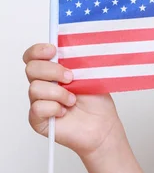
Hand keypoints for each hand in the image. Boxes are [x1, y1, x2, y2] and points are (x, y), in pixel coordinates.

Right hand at [23, 43, 124, 159]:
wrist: (102, 125)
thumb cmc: (97, 102)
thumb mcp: (90, 74)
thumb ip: (76, 61)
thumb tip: (67, 46)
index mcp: (54, 71)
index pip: (33, 56)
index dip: (38, 51)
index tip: (53, 51)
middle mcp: (44, 84)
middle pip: (31, 68)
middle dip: (53, 71)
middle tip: (71, 78)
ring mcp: (39, 102)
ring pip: (35, 88)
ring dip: (59, 93)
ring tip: (73, 100)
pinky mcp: (38, 119)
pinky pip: (37, 108)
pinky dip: (54, 108)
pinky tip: (64, 111)